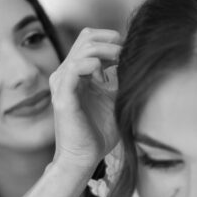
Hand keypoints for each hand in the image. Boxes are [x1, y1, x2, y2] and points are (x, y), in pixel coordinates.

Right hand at [49, 28, 120, 174]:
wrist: (84, 158)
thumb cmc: (98, 132)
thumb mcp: (114, 99)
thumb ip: (119, 80)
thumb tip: (133, 62)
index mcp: (77, 73)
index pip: (89, 39)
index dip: (110, 38)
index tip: (129, 50)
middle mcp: (67, 74)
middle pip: (85, 38)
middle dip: (110, 40)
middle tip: (126, 52)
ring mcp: (63, 84)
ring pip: (81, 50)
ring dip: (104, 50)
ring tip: (119, 59)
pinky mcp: (63, 97)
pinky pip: (72, 70)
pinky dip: (88, 64)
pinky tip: (102, 70)